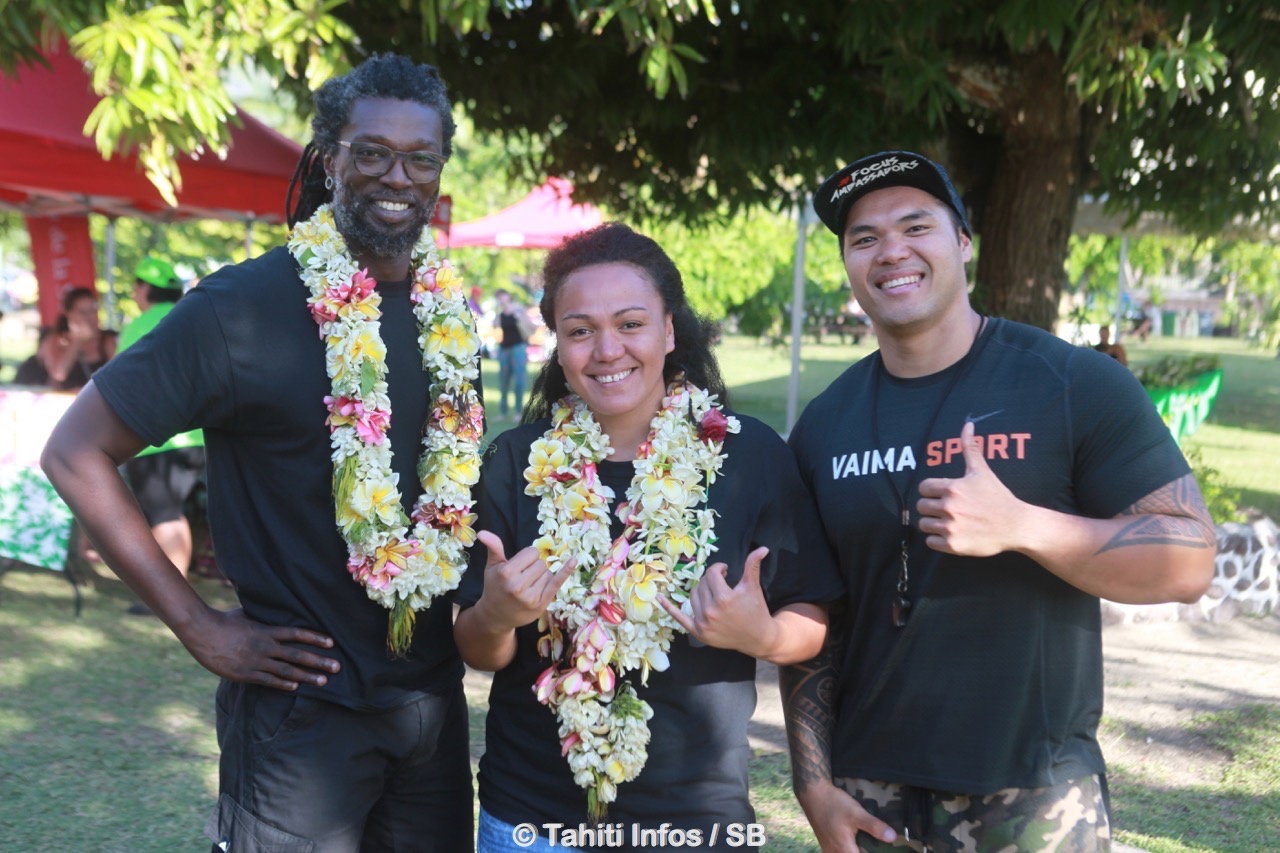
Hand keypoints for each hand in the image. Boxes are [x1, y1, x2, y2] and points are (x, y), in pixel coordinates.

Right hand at [179, 607, 339, 690]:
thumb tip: (277, 611)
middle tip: (337, 667)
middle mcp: (265, 646)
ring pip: (287, 670)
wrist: (202, 632)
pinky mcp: (245, 673)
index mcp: (267, 630)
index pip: (297, 634)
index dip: (316, 638)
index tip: (332, 643)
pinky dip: (283, 684)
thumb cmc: (224, 621)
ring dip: (306, 677)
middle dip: (319, 661)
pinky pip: (268, 680)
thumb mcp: (248, 615)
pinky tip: (295, 687)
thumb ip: (264, 617)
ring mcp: (256, 661)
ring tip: (323, 682)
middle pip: (298, 655)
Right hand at [472, 530, 572, 631]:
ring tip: (528, 586)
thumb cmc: (494, 587)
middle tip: (522, 578)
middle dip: (534, 567)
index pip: (531, 552)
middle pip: (541, 563)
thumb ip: (493, 548)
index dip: (526, 557)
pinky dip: (566, 572)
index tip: (519, 566)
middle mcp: (518, 586)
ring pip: (548, 573)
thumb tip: (482, 532)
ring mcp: (531, 597)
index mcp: (506, 573)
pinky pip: (557, 583)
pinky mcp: (541, 605)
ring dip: (541, 577)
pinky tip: (573, 561)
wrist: (495, 616)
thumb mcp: (492, 567)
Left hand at [660, 546, 773, 656]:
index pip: (712, 574)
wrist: (758, 638)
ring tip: (712, 591)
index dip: (719, 569)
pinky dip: (668, 608)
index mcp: (724, 598)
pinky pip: (679, 618)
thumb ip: (753, 566)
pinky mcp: (698, 633)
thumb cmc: (756, 610)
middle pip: (702, 584)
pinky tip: (659, 598)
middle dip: (710, 579)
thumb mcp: (753, 587)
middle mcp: (711, 611)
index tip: (725, 571)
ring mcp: (703, 623)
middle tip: (721, 582)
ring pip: (692, 596)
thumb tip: (763, 548)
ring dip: (700, 590)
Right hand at [797, 781, 896, 852]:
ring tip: (868, 843)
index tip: (883, 849)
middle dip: (866, 850)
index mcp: (845, 851)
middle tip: (878, 845)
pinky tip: (856, 841)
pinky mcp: (827, 843)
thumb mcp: (856, 813)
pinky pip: (840, 851)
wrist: (813, 794)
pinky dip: (849, 849)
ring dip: (856, 850)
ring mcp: (829, 849)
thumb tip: (893, 838)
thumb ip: (874, 826)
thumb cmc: (834, 804)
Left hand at [916, 420, 1025, 556]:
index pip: (923, 488)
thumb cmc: (998, 497)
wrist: (1016, 525)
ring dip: (932, 523)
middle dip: (931, 507)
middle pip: (921, 506)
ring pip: (924, 524)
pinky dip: (936, 540)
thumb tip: (967, 424)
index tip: (942, 495)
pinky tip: (950, 534)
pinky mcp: (953, 545)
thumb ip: (970, 448)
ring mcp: (950, 527)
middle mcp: (949, 507)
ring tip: (947, 522)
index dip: (931, 491)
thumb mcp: (982, 471)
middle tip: (946, 509)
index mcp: (952, 488)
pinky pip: (930, 542)